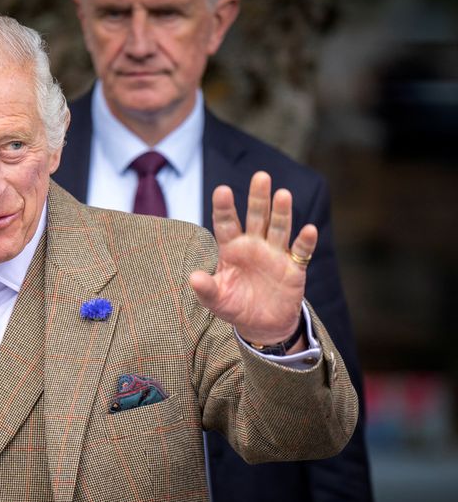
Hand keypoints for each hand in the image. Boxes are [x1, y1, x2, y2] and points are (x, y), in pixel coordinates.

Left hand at [189, 171, 317, 344]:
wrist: (261, 325)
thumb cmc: (235, 306)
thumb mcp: (216, 300)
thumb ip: (206, 289)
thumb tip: (193, 278)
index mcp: (231, 248)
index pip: (226, 223)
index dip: (224, 207)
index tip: (222, 190)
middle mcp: (254, 245)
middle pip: (257, 217)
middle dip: (258, 198)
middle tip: (261, 176)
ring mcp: (275, 254)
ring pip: (279, 228)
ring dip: (282, 212)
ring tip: (283, 194)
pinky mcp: (294, 268)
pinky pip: (300, 252)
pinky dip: (305, 242)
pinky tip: (309, 230)